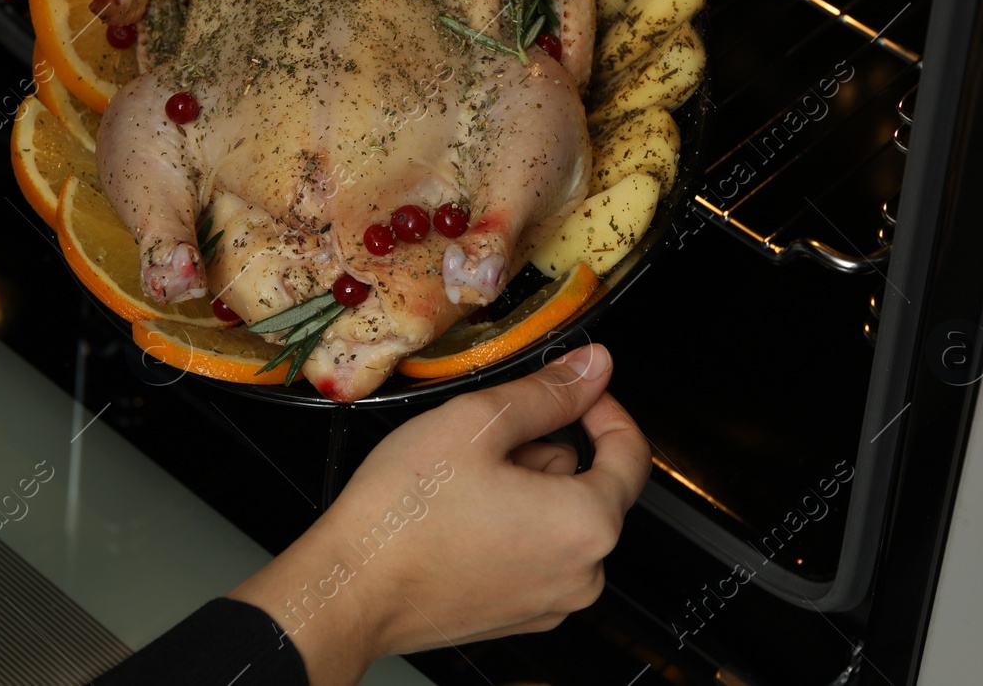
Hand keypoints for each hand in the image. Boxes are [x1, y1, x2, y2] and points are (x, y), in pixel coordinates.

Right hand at [227, 344, 652, 685]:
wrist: (351, 588)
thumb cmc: (404, 515)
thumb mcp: (477, 423)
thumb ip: (547, 392)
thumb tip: (592, 368)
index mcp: (586, 524)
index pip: (631, 453)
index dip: (603, 406)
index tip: (577, 388)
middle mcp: (581, 574)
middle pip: (585, 484)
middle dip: (541, 451)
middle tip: (482, 442)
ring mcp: (550, 602)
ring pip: (555, 517)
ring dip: (521, 488)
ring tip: (460, 484)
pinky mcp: (517, 615)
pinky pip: (532, 552)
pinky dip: (506, 526)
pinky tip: (457, 517)